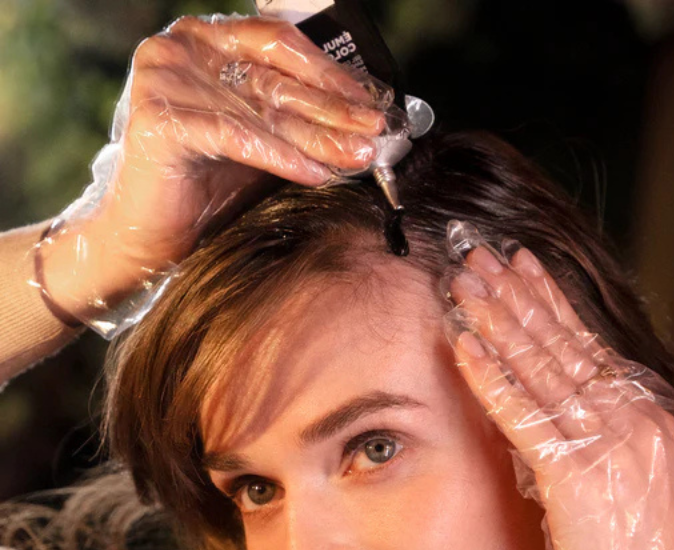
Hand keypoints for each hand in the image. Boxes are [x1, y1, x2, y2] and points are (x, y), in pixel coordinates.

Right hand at [40, 14, 388, 333]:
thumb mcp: (263, 143)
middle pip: (278, 78)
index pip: (281, 45)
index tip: (376, 102)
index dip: (332, 74)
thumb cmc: (207, 189)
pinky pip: (238, 136)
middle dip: (336, 109)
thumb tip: (365, 126)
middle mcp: (183, 47)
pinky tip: (318, 173)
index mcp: (208, 42)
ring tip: (361, 155)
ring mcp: (166, 77)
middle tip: (379, 131)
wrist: (148, 238)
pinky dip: (282, 157)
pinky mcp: (159, 118)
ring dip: (321, 135)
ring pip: (263, 109)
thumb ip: (300, 123)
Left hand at [444, 221, 673, 549]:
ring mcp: (603, 442)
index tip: (521, 266)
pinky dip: (489, 380)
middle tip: (477, 255)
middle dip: (515, 297)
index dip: (552, 302)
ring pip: (539, 368)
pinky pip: (522, 415)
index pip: (591, 345)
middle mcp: (630, 418)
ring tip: (461, 286)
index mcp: (651, 415)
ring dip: (495, 323)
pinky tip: (462, 347)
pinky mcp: (572, 473)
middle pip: (560, 344)